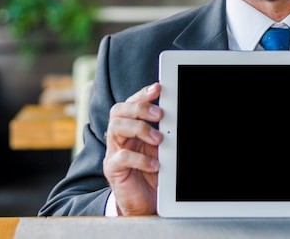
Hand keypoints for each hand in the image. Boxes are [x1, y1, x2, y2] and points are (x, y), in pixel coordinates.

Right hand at [103, 82, 163, 214]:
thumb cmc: (154, 171)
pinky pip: (121, 157)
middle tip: (159, 114)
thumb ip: (163, 130)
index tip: (158, 88)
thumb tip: (176, 112)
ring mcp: (114, 151)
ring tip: (158, 140)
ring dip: (140, 129)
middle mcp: (120, 136)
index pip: (130, 103)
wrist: (146, 201)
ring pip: (116, 127)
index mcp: (131, 127)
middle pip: (118, 110)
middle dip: (139, 108)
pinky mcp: (113, 169)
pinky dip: (140, 159)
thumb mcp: (160, 147)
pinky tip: (154, 165)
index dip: (142, 94)